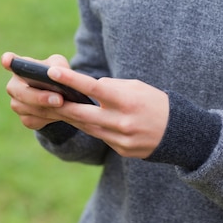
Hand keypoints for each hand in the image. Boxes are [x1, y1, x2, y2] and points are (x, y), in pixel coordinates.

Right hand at [1, 51, 70, 130]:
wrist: (62, 97)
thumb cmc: (58, 74)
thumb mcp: (60, 65)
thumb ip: (58, 66)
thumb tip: (55, 73)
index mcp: (21, 67)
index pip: (10, 62)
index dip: (8, 61)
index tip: (7, 60)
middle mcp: (14, 86)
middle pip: (22, 93)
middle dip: (41, 97)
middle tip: (59, 99)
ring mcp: (16, 103)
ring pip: (28, 109)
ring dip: (48, 110)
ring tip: (65, 107)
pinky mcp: (24, 119)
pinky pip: (34, 121)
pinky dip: (48, 119)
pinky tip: (60, 114)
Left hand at [45, 66, 169, 158]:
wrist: (178, 132)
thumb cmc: (155, 102)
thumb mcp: (137, 87)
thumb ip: (112, 87)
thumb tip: (90, 89)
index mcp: (126, 100)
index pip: (93, 88)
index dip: (71, 79)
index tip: (52, 71)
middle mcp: (121, 121)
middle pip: (82, 114)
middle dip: (62, 105)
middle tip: (44, 97)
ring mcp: (121, 139)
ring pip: (88, 127)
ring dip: (73, 118)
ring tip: (59, 107)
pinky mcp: (122, 150)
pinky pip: (101, 137)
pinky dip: (93, 128)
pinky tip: (87, 121)